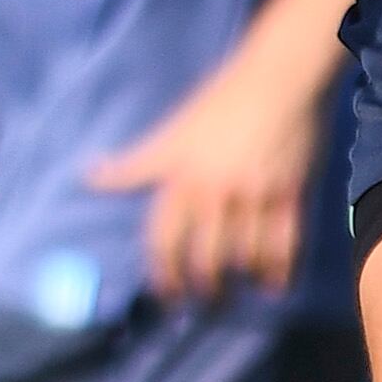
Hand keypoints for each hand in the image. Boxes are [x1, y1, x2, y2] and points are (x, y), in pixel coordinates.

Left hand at [86, 47, 320, 302]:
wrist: (278, 79)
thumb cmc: (219, 103)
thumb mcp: (171, 133)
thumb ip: (134, 164)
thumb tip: (88, 177)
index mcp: (183, 177)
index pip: (165, 239)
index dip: (163, 273)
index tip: (166, 294)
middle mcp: (217, 192)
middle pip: (206, 258)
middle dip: (203, 289)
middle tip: (202, 302)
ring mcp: (257, 196)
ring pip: (246, 258)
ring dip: (240, 282)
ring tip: (236, 293)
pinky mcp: (292, 195)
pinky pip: (288, 245)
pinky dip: (280, 271)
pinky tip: (275, 286)